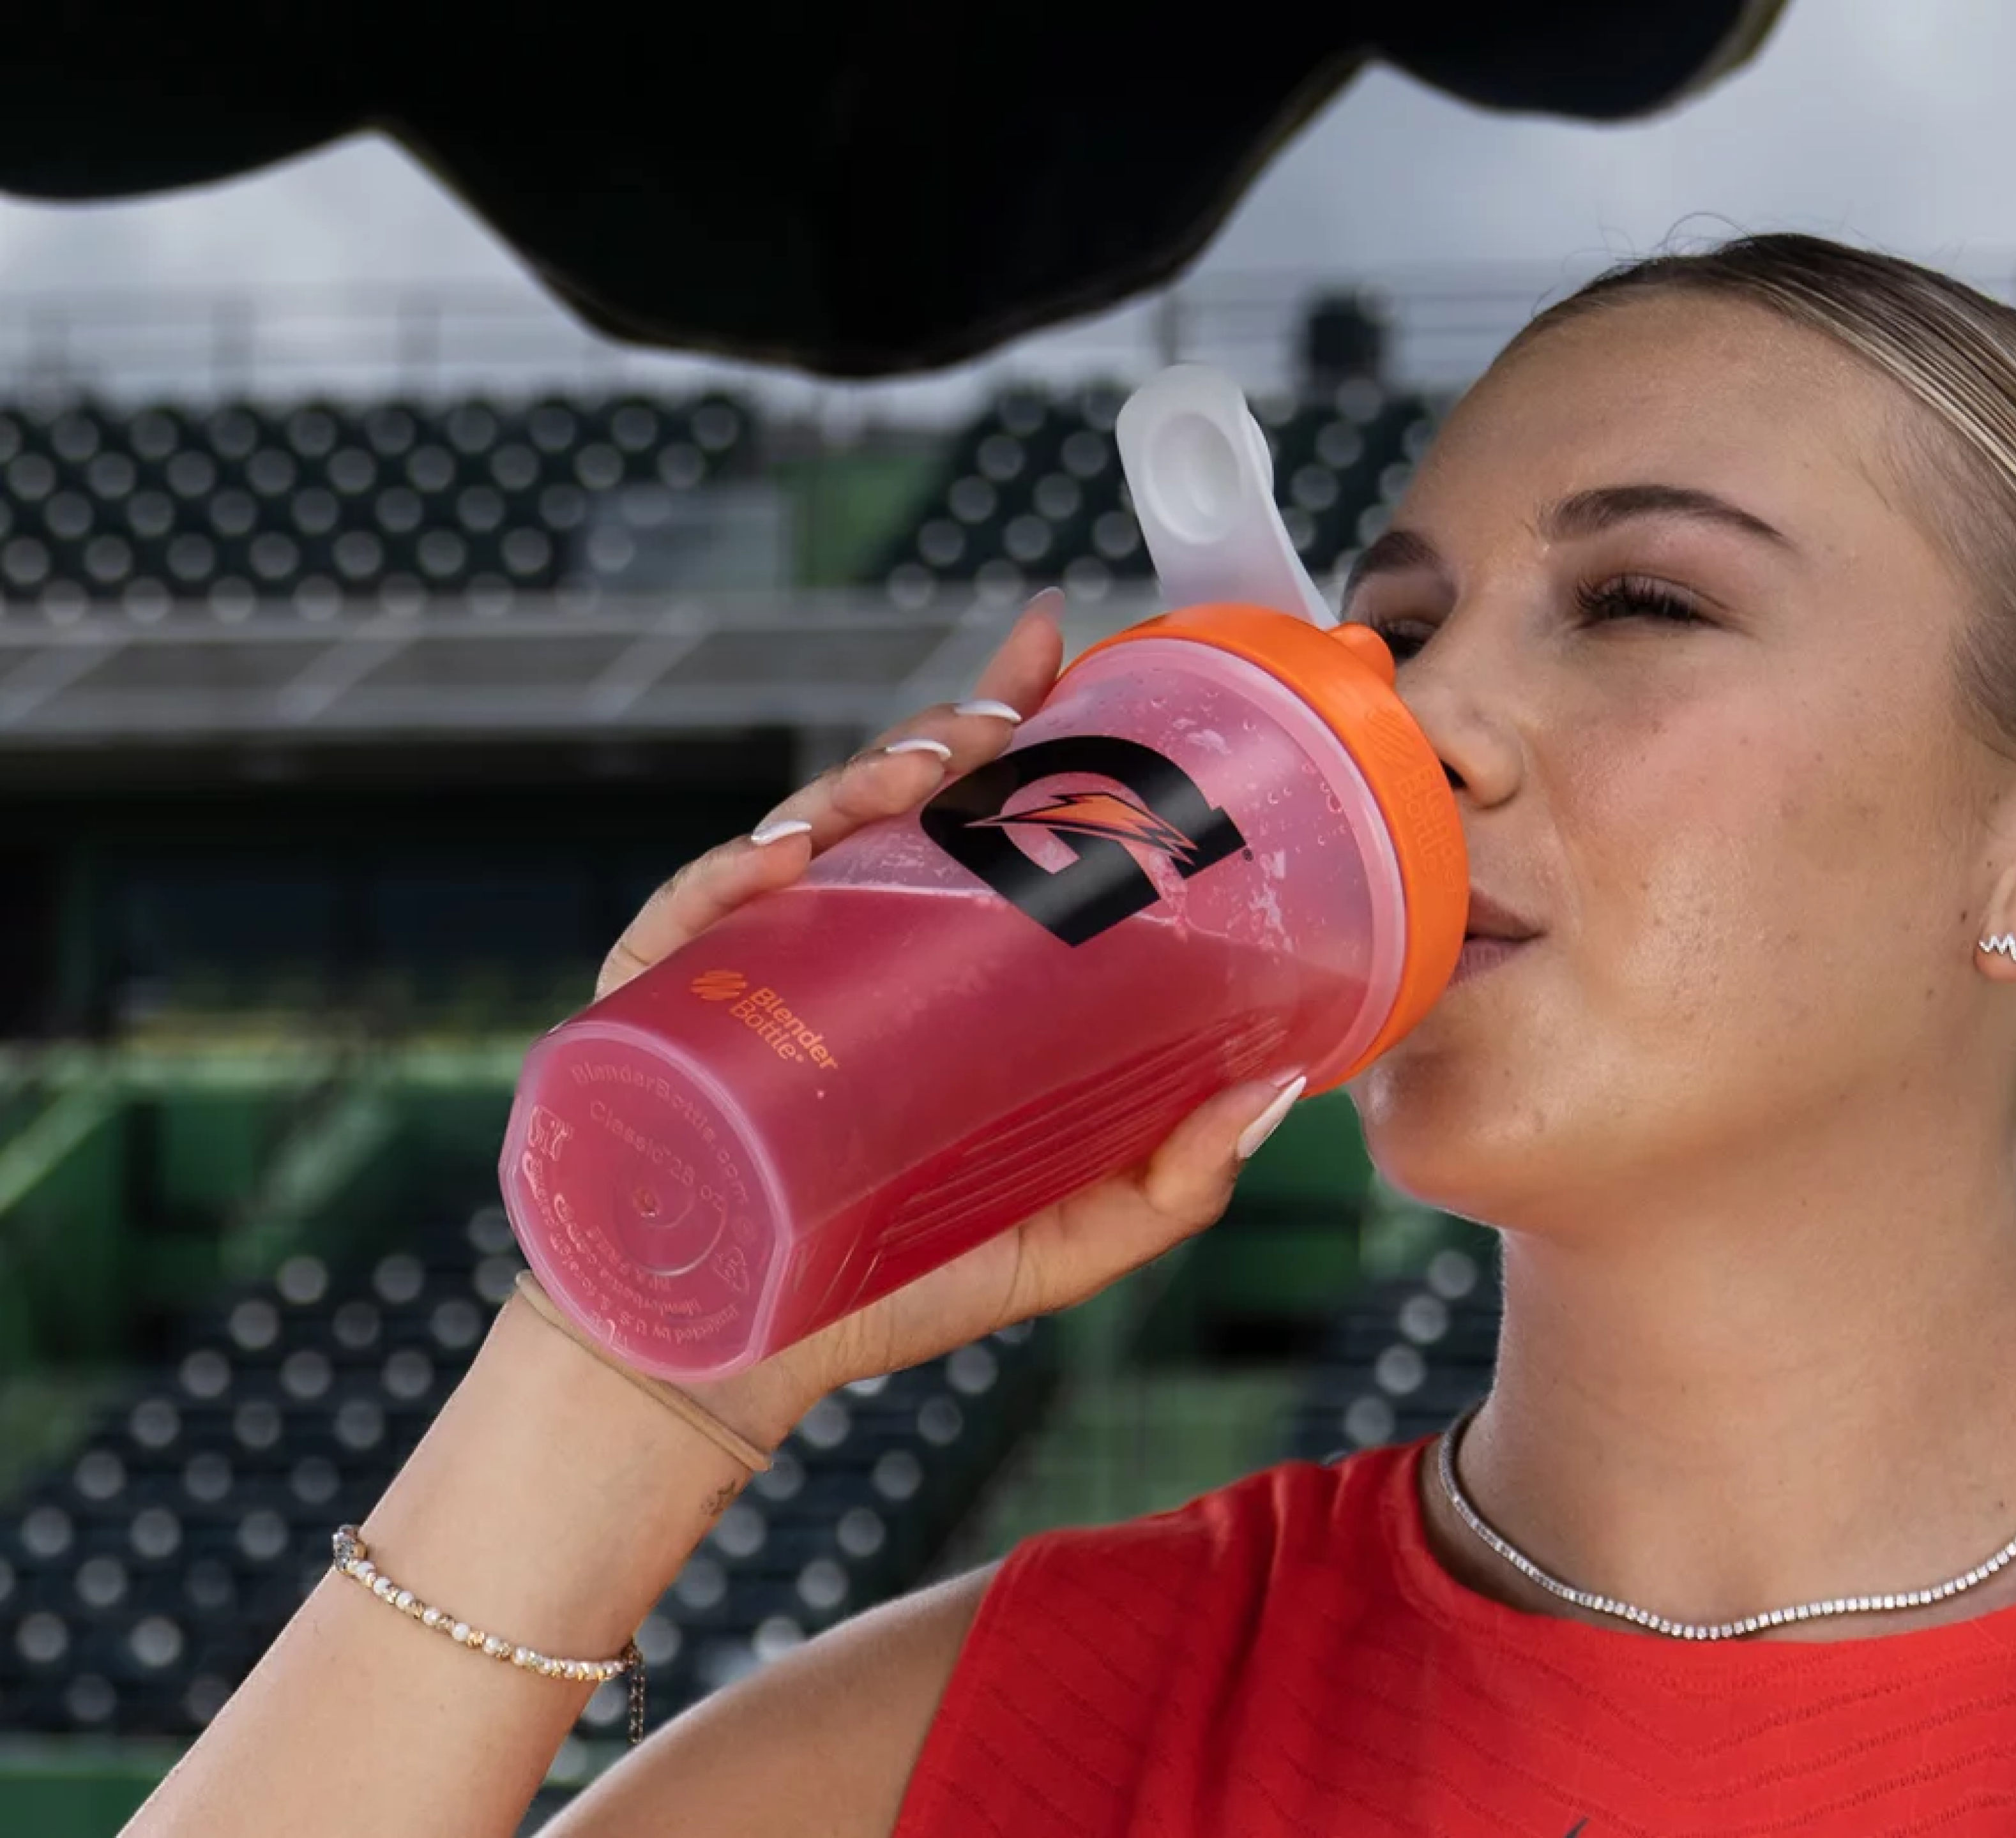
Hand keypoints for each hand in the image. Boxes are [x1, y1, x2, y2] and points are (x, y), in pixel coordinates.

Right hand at [590, 588, 1307, 1447]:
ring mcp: (741, 977)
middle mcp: (833, 952)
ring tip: (923, 767)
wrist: (729, 1363)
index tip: (1059, 641)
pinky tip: (781, 862)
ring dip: (856, 784)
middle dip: (942, 735)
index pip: (965, 820)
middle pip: (882, 808)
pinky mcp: (658, 1019)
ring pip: (793, 838)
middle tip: (1001, 713)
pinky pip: (687, 925)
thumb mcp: (1058, 1237)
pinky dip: (728, 881)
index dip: (1009, 719)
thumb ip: (1169, 1181)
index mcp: (920, 976)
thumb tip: (1284, 1089)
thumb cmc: (885, 1291)